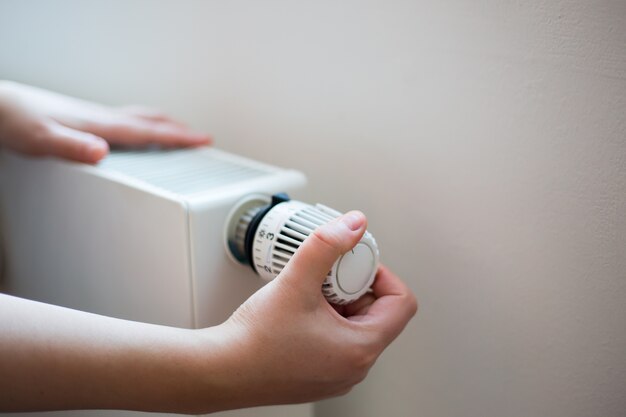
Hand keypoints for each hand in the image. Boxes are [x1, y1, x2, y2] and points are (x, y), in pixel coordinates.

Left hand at [0, 81, 210, 163]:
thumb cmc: (15, 120)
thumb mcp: (43, 139)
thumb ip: (74, 146)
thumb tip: (103, 153)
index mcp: (101, 125)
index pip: (149, 131)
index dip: (179, 137)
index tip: (204, 140)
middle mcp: (101, 119)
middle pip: (150, 122)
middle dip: (178, 130)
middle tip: (199, 138)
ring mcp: (94, 118)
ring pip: (138, 120)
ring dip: (162, 126)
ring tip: (176, 134)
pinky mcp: (85, 121)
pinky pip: (124, 123)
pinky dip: (141, 128)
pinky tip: (133, 137)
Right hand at [202, 211, 417, 409]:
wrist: (221, 370)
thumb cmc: (255, 340)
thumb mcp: (296, 281)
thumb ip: (327, 245)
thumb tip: (354, 224)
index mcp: (360, 348)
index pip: (402, 303)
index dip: (383, 274)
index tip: (356, 265)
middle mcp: (355, 367)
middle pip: (379, 313)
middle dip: (355, 287)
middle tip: (326, 277)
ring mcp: (339, 375)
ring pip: (357, 326)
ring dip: (340, 303)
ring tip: (310, 294)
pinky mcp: (321, 376)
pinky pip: (339, 341)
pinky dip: (327, 321)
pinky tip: (301, 312)